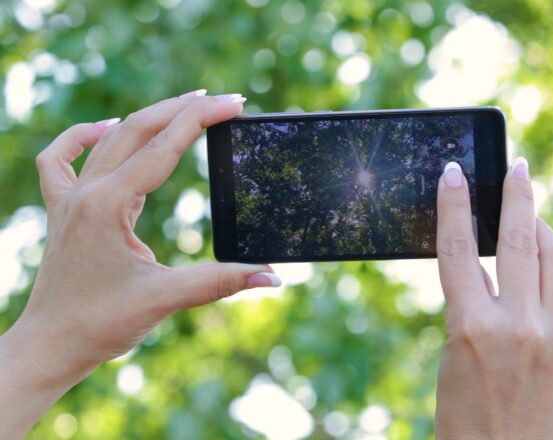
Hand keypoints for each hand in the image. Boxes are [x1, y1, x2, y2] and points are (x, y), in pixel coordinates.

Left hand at [0, 91, 280, 438]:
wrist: (52, 344)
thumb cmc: (101, 324)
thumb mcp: (165, 299)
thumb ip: (221, 282)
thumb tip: (271, 277)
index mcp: (109, 205)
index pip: (163, 148)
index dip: (202, 120)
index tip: (234, 104)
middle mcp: (87, 193)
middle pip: (137, 130)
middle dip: (184, 109)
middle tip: (224, 100)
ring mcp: (71, 198)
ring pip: (110, 139)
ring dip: (150, 117)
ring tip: (186, 103)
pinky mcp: (63, 210)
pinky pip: (61, 160)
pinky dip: (81, 137)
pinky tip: (103, 129)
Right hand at [434, 158, 552, 438]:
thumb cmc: (466, 415)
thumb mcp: (453, 354)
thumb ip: (471, 304)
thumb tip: (486, 259)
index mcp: (471, 329)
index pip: (458, 248)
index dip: (454, 204)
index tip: (454, 172)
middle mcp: (519, 327)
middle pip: (520, 240)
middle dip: (517, 195)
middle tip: (518, 167)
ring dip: (546, 230)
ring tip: (534, 217)